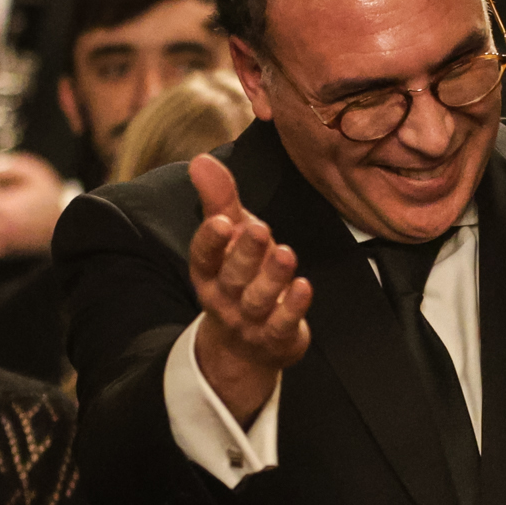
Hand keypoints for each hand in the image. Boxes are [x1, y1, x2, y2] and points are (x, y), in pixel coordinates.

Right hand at [185, 153, 312, 424]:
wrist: (245, 345)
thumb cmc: (238, 276)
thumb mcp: (229, 238)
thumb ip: (218, 199)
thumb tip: (200, 159)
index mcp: (208, 272)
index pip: (203, 257)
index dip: (210, 241)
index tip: (221, 221)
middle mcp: (224, 298)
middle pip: (232, 277)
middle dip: (245, 254)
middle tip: (260, 229)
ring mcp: (249, 321)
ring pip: (258, 300)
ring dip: (272, 277)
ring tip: (286, 253)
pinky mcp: (276, 337)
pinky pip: (283, 324)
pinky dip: (294, 306)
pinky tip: (305, 286)